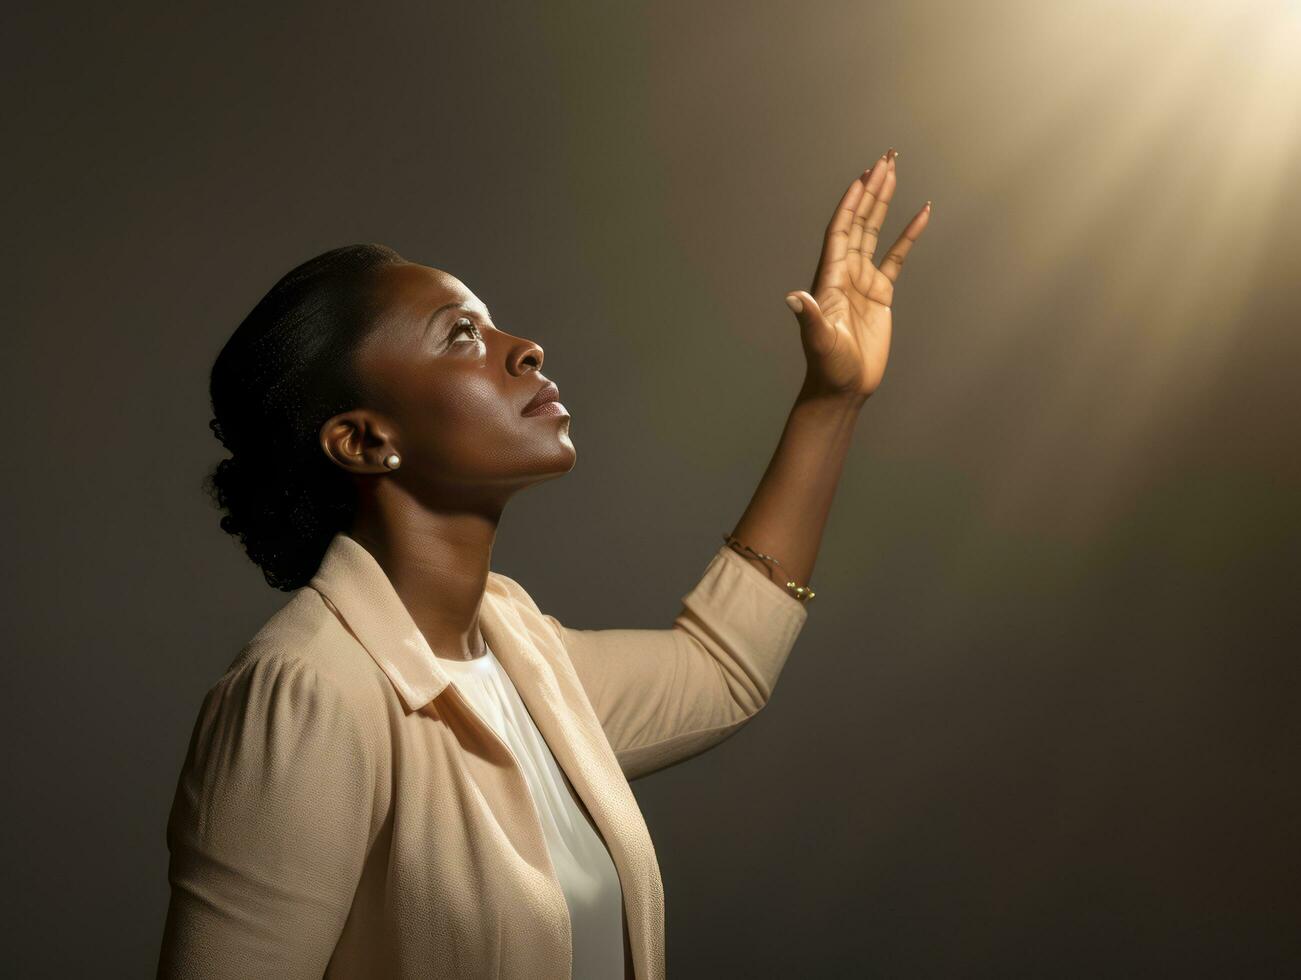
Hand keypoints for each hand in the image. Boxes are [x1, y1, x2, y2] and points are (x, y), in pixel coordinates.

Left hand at [786, 149, 929, 404]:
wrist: (843, 386)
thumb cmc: (827, 366)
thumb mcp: (819, 341)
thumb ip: (808, 317)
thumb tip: (792, 297)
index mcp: (829, 278)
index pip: (841, 231)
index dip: (850, 204)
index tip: (862, 177)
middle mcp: (845, 272)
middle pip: (859, 221)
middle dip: (870, 189)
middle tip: (885, 158)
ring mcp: (863, 280)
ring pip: (875, 231)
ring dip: (884, 202)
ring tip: (894, 171)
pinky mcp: (880, 292)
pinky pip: (896, 256)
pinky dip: (908, 235)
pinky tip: (922, 213)